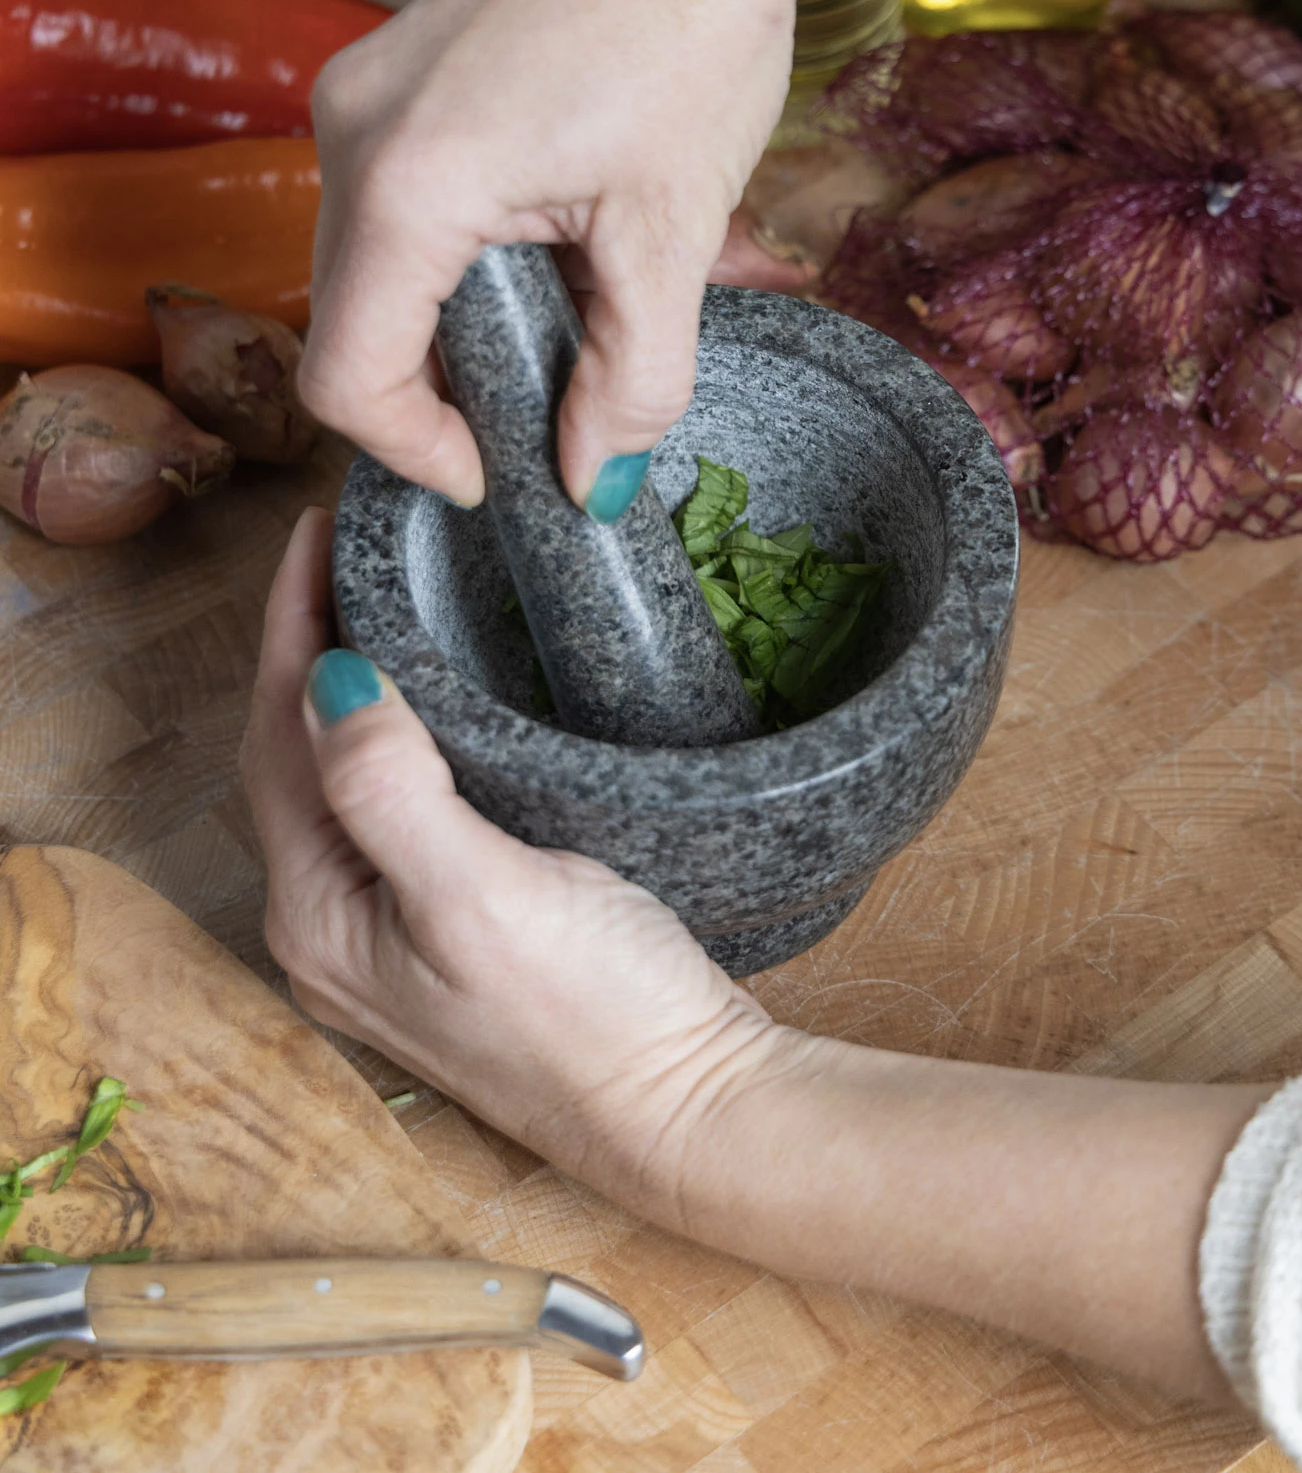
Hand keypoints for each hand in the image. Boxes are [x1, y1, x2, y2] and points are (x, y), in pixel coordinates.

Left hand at [240, 508, 778, 1216]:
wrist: (689, 1109)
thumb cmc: (594, 1017)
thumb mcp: (482, 897)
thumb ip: (390, 792)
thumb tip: (328, 679)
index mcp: (318, 915)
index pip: (275, 737)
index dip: (289, 625)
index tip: (316, 531)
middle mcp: (332, 928)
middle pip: (290, 757)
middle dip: (306, 647)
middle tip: (344, 549)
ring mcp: (387, 933)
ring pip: (337, 779)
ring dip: (347, 686)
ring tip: (378, 598)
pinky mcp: (445, 929)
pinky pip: (388, 805)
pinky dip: (396, 734)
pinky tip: (432, 700)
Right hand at [299, 0, 825, 518]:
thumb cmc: (695, 21)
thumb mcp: (671, 230)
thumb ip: (632, 377)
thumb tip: (592, 478)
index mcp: (402, 181)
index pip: (345, 377)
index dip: (417, 452)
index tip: (500, 475)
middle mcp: (351, 127)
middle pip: (351, 320)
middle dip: (439, 388)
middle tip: (545, 408)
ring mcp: (365, 82)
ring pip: (373, 259)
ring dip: (453, 316)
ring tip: (567, 313)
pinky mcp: (399, 58)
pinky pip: (395, 193)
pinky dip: (457, 249)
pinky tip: (552, 236)